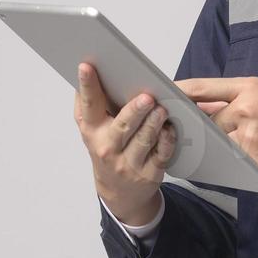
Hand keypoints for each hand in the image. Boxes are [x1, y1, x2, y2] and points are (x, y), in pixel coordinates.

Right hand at [73, 61, 172, 224]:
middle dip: (134, 111)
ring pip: (144, 140)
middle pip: (122, 127)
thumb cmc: (106, 150)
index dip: (87, 85)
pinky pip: (161, 154)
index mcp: (93, 132)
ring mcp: (130, 163)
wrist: (119, 192)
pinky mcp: (150, 172)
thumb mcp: (92, 131)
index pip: (89, 106)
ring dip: (154, 124)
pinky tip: (171, 128)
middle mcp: (109, 148)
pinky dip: (167, 140)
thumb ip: (88, 105)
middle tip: (146, 97)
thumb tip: (86, 71)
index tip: (87, 66)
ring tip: (162, 109)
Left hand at [173, 75, 257, 182]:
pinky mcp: (255, 158)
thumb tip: (207, 107)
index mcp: (251, 86)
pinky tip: (224, 167)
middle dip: (197, 129)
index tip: (162, 95)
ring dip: (210, 149)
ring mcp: (250, 133)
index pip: (202, 87)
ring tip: (204, 152)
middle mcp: (247, 106)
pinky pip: (229, 163)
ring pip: (215, 143)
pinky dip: (224, 165)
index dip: (178, 92)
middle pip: (205, 119)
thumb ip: (240, 102)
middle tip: (180, 134)